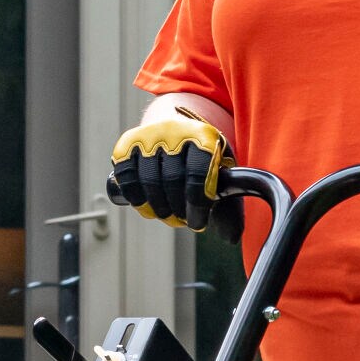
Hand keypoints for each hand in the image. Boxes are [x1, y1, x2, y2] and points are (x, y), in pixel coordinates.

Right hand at [108, 109, 240, 236]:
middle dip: (177, 208)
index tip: (197, 223)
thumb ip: (229, 204)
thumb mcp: (221, 171)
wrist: (175, 122)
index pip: (199, 173)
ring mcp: (149, 136)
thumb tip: (231, 238)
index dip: (197, 204)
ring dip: (158, 207)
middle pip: (172, 179)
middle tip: (182, 220)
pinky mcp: (127, 144)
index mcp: (204, 135)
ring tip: (167, 215)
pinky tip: (147, 208)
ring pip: (149, 180)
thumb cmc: (202, 157)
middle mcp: (175, 131)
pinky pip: (127, 177)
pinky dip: (136, 198)